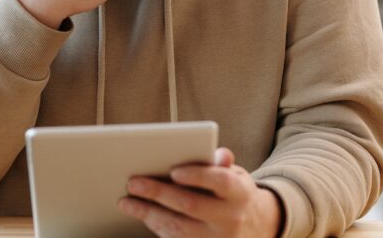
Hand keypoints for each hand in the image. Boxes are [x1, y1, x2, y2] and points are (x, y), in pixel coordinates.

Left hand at [119, 147, 283, 237]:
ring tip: (128, 202)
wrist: (255, 228)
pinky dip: (157, 227)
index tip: (173, 171)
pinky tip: (143, 215)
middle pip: (191, 205)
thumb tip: (219, 153)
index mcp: (240, 193)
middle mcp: (230, 218)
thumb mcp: (237, 176)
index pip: (220, 181)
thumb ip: (223, 164)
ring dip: (149, 213)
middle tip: (134, 183)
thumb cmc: (236, 195)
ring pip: (179, 227)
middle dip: (159, 193)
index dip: (197, 175)